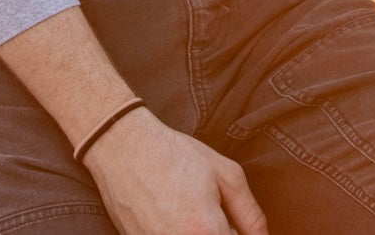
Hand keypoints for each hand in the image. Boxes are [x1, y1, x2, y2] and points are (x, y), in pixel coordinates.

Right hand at [84, 106, 267, 234]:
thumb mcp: (224, 174)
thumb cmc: (175, 156)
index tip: (236, 224)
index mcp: (205, 231)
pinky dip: (183, 231)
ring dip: (204, 232)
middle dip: (224, 232)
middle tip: (217, 215)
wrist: (124, 149)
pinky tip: (178, 217)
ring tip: (195, 214)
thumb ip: (250, 214)